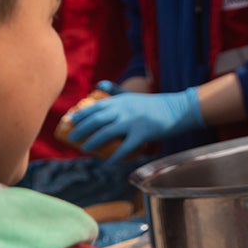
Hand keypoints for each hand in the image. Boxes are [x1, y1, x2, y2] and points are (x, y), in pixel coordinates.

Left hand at [66, 84, 203, 161]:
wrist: (177, 109)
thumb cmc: (152, 104)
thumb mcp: (132, 94)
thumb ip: (114, 90)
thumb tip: (97, 85)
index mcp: (121, 100)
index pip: (96, 106)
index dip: (81, 114)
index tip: (70, 121)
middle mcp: (125, 110)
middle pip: (98, 120)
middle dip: (82, 129)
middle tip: (72, 138)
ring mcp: (134, 122)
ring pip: (108, 133)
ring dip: (94, 142)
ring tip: (84, 149)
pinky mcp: (144, 134)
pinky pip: (126, 147)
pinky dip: (116, 156)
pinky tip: (109, 162)